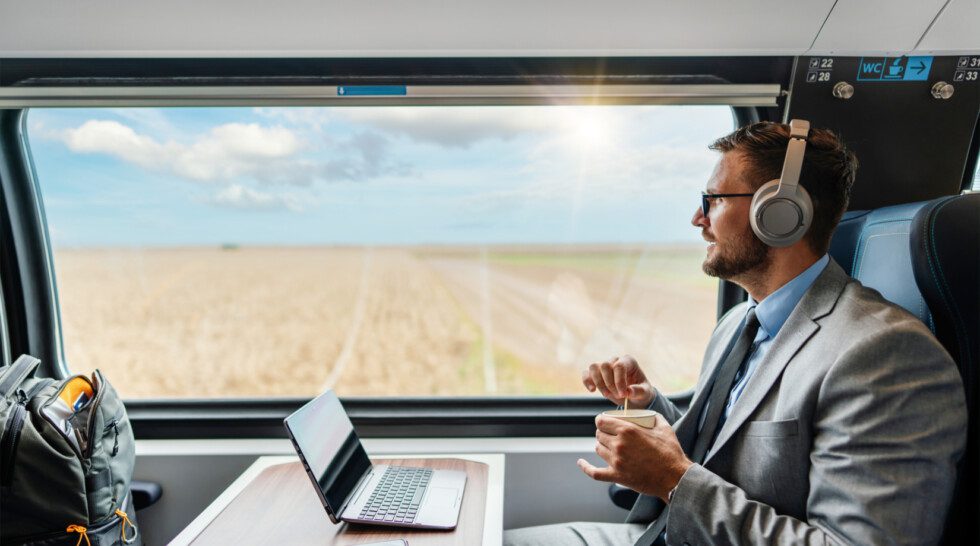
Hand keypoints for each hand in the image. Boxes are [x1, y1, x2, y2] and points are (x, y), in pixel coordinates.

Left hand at [577, 414, 692, 500]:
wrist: (674, 478)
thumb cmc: (670, 452)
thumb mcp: (663, 426)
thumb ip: (653, 415)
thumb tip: (646, 413)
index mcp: (627, 430)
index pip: (601, 421)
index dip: (601, 420)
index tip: (604, 421)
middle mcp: (619, 445)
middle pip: (599, 435)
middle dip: (603, 432)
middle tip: (610, 434)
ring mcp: (616, 462)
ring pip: (598, 449)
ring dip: (601, 446)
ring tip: (608, 445)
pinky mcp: (617, 477)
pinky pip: (595, 473)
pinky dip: (586, 467)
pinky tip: (581, 463)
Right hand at [582, 355, 653, 407]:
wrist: (634, 397)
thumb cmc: (641, 392)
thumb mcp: (645, 393)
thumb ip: (638, 391)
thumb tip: (628, 392)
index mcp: (629, 361)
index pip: (619, 366)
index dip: (619, 381)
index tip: (623, 394)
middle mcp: (615, 360)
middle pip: (605, 365)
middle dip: (609, 383)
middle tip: (618, 396)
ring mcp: (604, 366)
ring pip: (594, 367)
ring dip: (599, 383)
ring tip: (607, 395)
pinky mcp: (596, 374)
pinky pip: (586, 373)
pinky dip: (587, 381)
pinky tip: (592, 390)